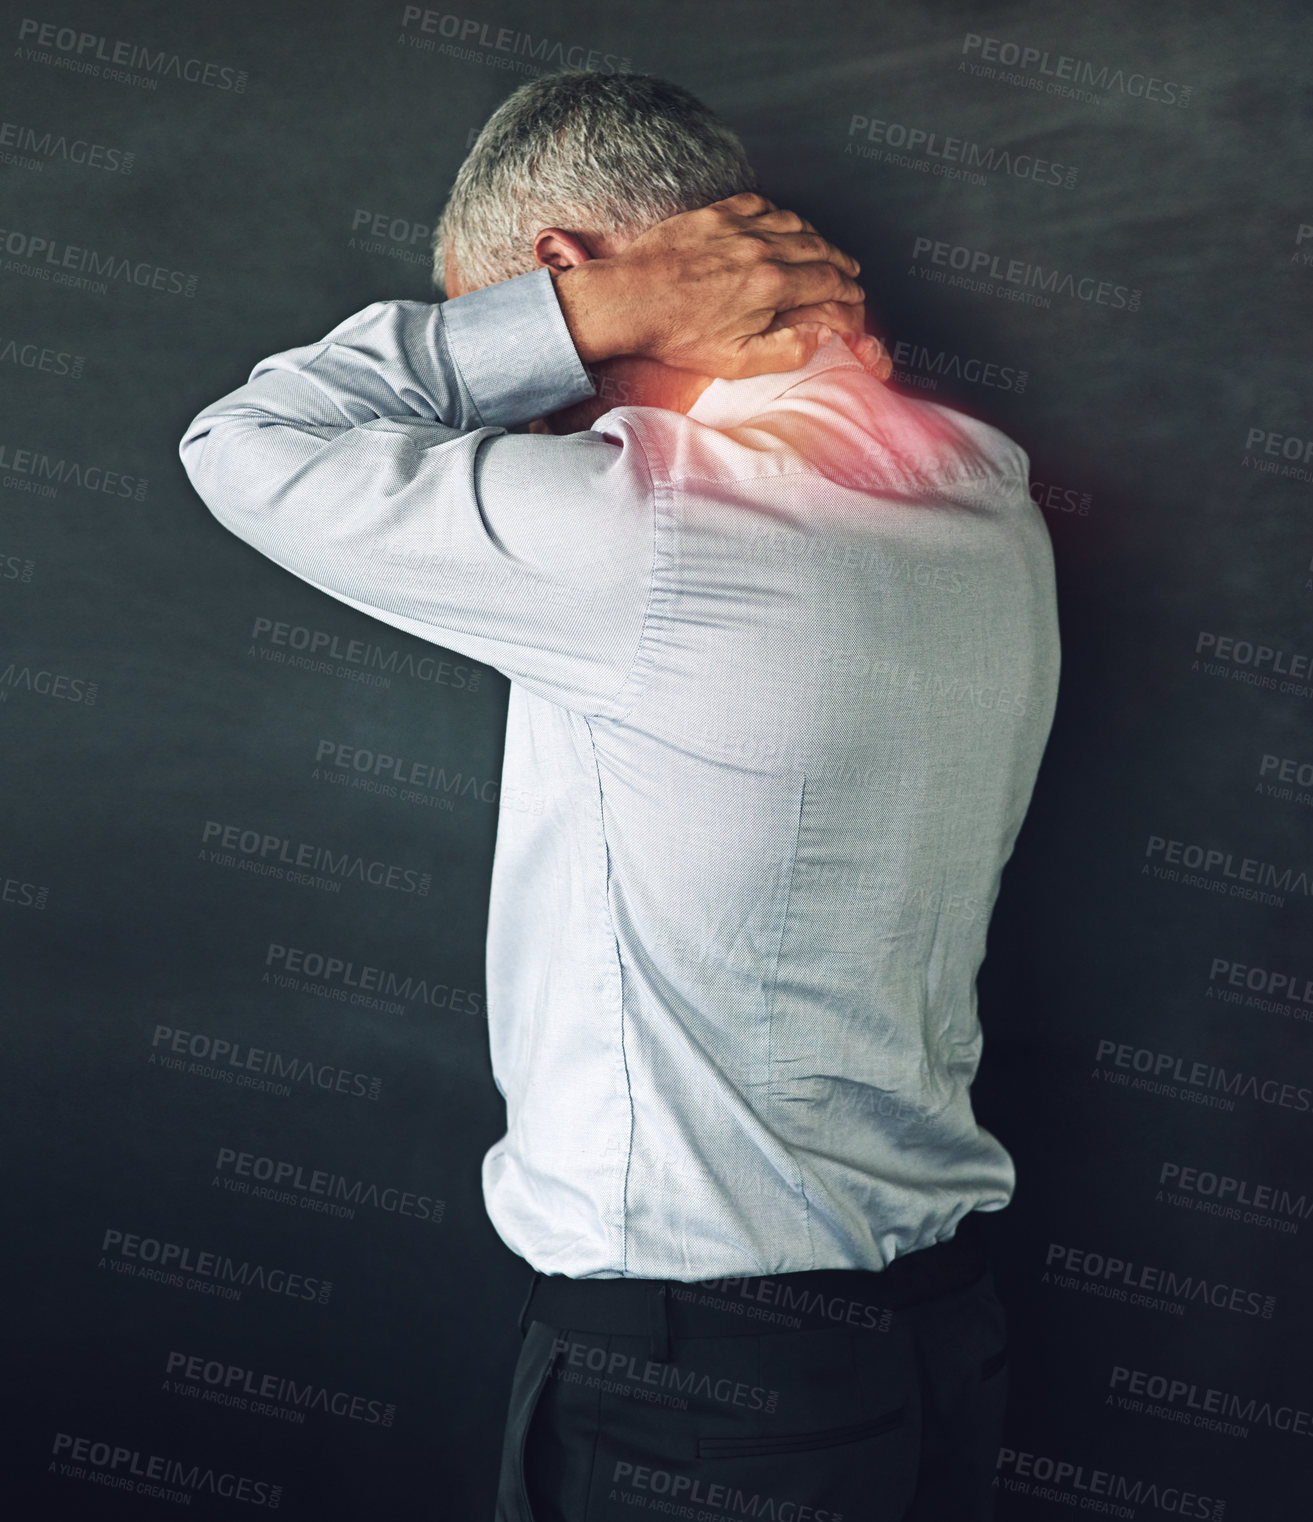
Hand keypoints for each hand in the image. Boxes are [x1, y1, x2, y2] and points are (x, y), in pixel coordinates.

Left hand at [553, 192, 867, 378]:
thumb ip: (786, 349)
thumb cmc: (676, 335)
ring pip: (794, 222)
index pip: (828, 282)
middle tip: (850, 272)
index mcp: (771, 287)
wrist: (628, 301)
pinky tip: (782, 223)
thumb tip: (821, 334)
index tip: (855, 297)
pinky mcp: (714, 214)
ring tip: (825, 248)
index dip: (849, 291)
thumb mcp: (735, 361)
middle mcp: (760, 249)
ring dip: (816, 236)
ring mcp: (737, 226)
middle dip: (841, 262)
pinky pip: (760, 203)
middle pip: (819, 248)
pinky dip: (779, 213)